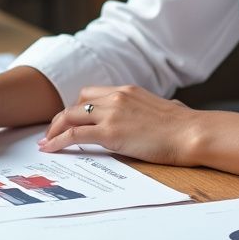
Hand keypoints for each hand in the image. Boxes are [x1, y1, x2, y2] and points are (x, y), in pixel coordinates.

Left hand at [38, 85, 198, 165]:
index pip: (92, 93)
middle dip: (62, 117)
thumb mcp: (167, 108)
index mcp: (129, 90)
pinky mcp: (110, 133)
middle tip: (53, 131)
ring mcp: (112, 113)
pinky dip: (58, 141)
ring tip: (46, 141)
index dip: (77, 107)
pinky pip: (75, 134)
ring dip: (55, 128)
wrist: (191, 133)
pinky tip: (50, 148)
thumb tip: (164, 112)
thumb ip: (155, 108)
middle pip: (77, 102)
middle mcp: (117, 97)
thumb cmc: (186, 125)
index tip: (70, 119)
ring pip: (71, 116)